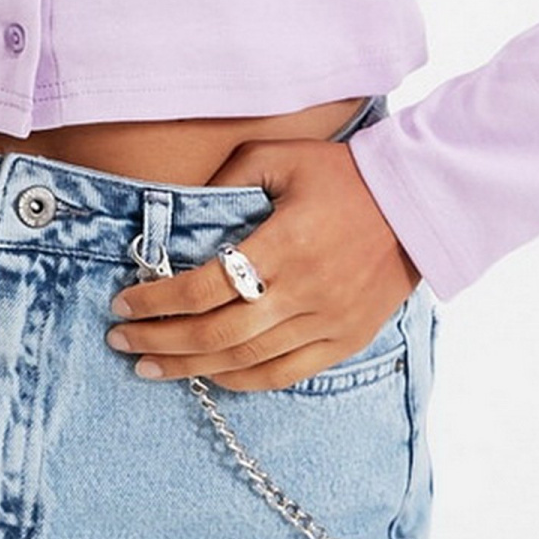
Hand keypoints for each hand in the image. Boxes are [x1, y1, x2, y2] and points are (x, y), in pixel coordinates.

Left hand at [105, 136, 422, 390]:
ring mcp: (327, 322)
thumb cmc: (342, 174)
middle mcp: (304, 290)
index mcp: (285, 243)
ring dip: (191, 369)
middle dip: (161, 342)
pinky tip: (210, 379)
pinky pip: (285, 375)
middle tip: (121, 342)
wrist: (417, 202)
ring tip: (150, 368)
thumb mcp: (281, 157)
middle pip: (217, 334)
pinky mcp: (345, 340)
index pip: (205, 286)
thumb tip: (178, 206)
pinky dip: (242, 381)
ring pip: (247, 362)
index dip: (158, 300)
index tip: (123, 303)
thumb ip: (228, 177)